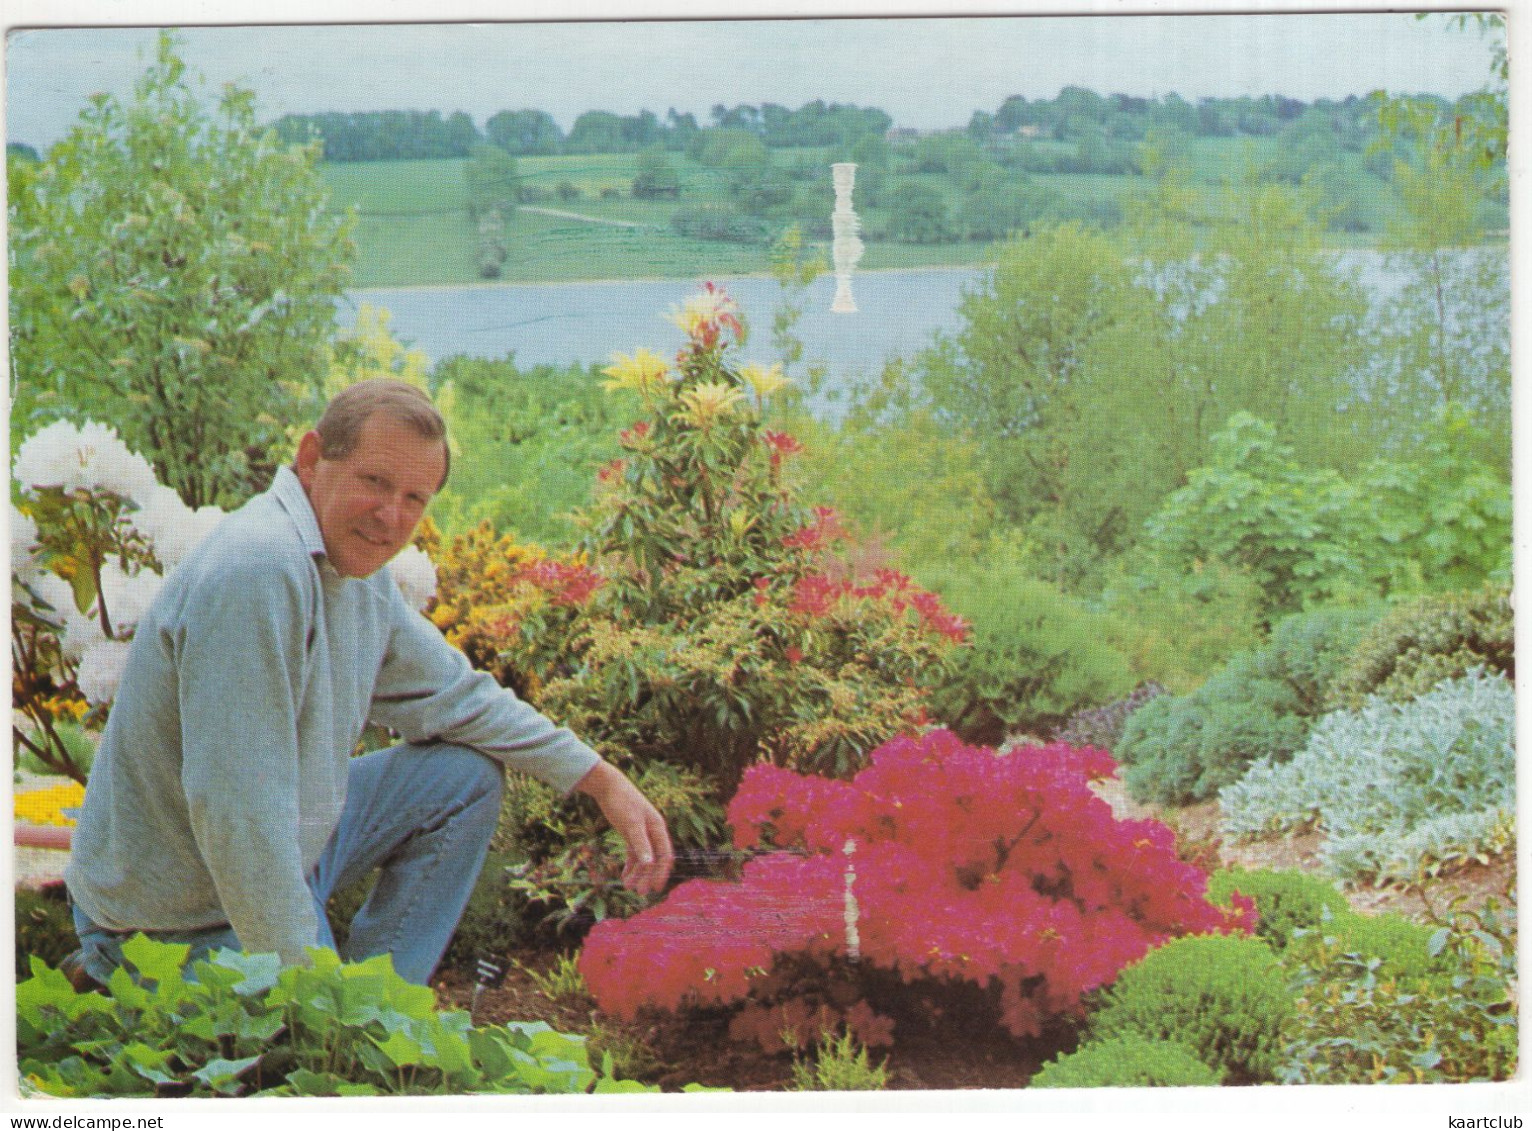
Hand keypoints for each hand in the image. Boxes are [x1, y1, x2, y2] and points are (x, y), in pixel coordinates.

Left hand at [573, 760, 673, 894]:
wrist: (607, 786)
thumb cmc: (622, 801)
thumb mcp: (631, 823)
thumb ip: (640, 844)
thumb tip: (650, 863)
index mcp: (658, 828)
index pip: (664, 855)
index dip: (661, 872)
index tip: (655, 888)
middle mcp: (652, 831)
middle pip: (654, 859)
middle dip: (647, 876)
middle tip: (639, 892)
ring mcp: (641, 833)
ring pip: (643, 858)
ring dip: (637, 873)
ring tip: (627, 887)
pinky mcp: (630, 833)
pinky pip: (634, 853)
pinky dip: (630, 865)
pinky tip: (624, 876)